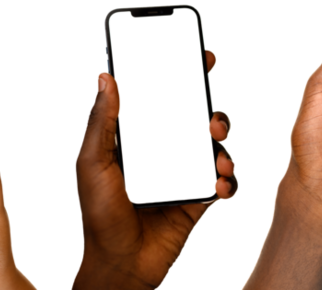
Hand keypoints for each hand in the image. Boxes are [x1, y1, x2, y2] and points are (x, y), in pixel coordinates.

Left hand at [72, 48, 237, 289]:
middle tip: (210, 120)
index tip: (201, 57)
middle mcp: (163, 151)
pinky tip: (220, 186)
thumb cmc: (99, 216)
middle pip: (196, 118)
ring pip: (214, 147)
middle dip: (212, 113)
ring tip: (218, 158)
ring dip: (223, 148)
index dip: (182, 75)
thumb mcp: (93, 163)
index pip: (162, 98)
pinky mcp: (199, 198)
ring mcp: (183, 174)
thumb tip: (106, 76)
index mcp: (137, 137)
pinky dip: (229, 182)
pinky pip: (224, 182)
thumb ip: (102, 120)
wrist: (122, 264)